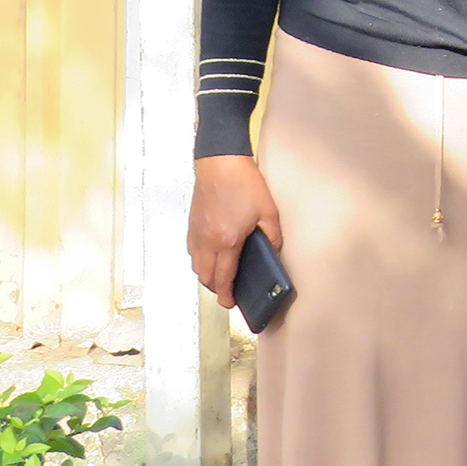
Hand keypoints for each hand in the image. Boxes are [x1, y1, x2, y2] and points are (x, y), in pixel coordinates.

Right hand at [188, 156, 281, 308]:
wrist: (219, 161)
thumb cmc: (243, 183)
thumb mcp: (268, 211)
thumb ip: (272, 236)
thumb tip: (273, 251)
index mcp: (227, 241)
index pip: (224, 278)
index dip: (227, 295)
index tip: (230, 303)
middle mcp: (207, 240)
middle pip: (206, 277)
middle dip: (217, 289)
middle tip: (228, 292)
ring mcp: (197, 232)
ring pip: (196, 266)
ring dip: (207, 276)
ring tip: (221, 276)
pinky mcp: (192, 224)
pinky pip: (192, 251)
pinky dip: (200, 260)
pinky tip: (212, 256)